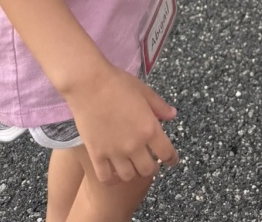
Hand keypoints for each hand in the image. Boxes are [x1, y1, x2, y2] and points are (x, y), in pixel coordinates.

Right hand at [66, 64, 177, 183]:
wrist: (89, 83)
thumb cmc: (118, 83)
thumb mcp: (144, 91)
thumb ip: (160, 106)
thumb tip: (173, 115)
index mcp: (149, 128)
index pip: (167, 153)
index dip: (172, 159)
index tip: (172, 160)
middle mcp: (134, 145)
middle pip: (148, 169)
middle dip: (152, 166)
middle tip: (150, 161)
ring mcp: (114, 152)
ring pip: (129, 176)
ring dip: (133, 172)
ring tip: (132, 165)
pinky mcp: (96, 154)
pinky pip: (106, 178)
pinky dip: (112, 178)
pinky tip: (113, 171)